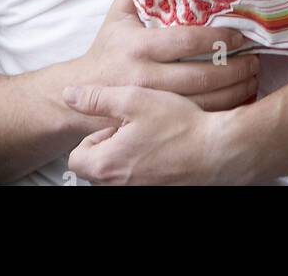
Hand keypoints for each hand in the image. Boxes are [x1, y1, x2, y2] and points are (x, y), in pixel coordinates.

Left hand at [63, 84, 223, 185]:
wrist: (218, 150)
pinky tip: (163, 151)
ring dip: (127, 158)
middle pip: (96, 168)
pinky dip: (144, 168)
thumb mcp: (134, 100)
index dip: (94, 138)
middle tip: (135, 129)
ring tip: (151, 138)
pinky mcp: (157, 193)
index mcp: (105, 166)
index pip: (76, 158)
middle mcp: (117, 188)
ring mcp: (139, 193)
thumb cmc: (178, 125)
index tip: (116, 125)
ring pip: (117, 176)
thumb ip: (97, 98)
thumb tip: (69, 95)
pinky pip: (138, 181)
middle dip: (110, 148)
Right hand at [73, 0, 259, 113]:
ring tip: (254, 77)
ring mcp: (152, 104)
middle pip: (201, 76)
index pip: (187, 40)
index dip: (218, 37)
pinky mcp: (156, 122)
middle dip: (235, 68)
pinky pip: (196, 119)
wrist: (80, 92)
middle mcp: (146, 77)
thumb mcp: (118, 15)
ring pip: (203, 102)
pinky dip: (222, 111)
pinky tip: (238, 99)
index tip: (240, 34)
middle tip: (257, 59)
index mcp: (139, 46)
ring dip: (234, 91)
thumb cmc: (107, 48)